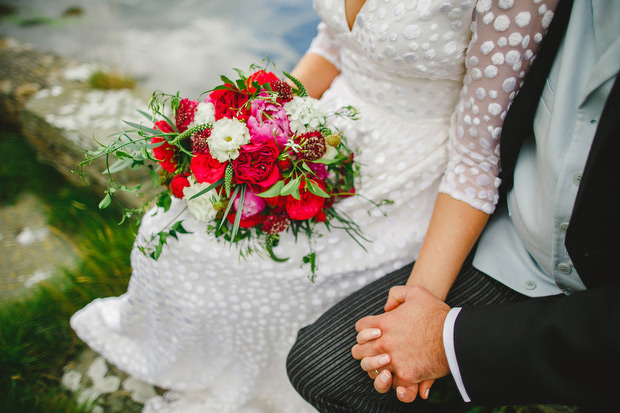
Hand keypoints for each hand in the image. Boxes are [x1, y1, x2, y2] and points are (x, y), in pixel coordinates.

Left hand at [351, 285, 450, 400]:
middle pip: (359, 351)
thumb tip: (387, 308)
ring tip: (384, 364)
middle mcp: (384, 343)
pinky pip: (390, 383)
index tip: (374, 332)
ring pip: (369, 369)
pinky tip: (396, 376)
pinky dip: (391, 381)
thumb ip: (396, 294)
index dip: (365, 329)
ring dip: (374, 367)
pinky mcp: (406, 376)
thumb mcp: (416, 291)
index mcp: (383, 323)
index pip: (360, 327)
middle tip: (376, 349)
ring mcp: (393, 361)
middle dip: (365, 349)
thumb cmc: (436, 313)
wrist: (455, 336)